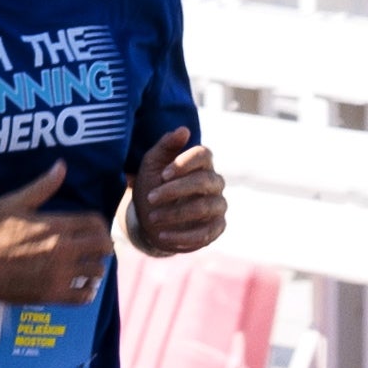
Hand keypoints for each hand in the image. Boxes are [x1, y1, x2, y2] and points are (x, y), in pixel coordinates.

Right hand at [0, 161, 110, 303]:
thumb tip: (61, 166)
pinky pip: (84, 296)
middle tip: (97, 250)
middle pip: (102, 247)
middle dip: (103, 247)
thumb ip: (43, 186)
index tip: (95, 230)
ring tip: (88, 268)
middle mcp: (63, 249)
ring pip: (96, 272)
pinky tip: (80, 287)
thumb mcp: (15, 202)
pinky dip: (87, 292)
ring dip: (95, 269)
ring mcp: (59, 274)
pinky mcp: (52, 294)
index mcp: (56, 225)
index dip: (100, 226)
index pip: (95, 223)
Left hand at [116, 121, 229, 257]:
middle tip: (150, 198)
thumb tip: (183, 130)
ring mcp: (218, 206)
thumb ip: (165, 146)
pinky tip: (162, 237)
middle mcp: (215, 182)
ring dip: (176, 214)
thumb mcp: (152, 164)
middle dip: (175, 190)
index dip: (185, 163)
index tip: (163, 175)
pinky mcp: (217, 228)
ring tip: (152, 218)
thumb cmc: (153, 185)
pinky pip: (206, 233)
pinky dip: (183, 237)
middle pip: (204, 181)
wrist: (148, 219)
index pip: (204, 155)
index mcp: (202, 163)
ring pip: (205, 207)